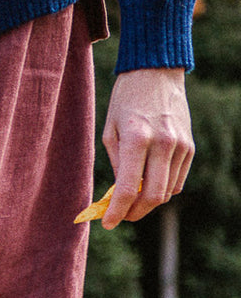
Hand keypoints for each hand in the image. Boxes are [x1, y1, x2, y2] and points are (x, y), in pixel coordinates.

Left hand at [100, 68, 193, 227]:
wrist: (157, 74)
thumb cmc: (126, 102)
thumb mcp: (110, 132)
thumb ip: (116, 165)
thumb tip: (118, 196)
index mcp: (136, 139)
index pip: (128, 188)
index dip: (117, 212)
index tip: (108, 224)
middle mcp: (162, 143)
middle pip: (152, 196)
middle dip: (134, 213)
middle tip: (121, 216)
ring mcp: (180, 146)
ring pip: (166, 191)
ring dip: (148, 203)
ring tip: (132, 201)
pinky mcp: (190, 147)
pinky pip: (177, 180)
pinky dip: (162, 190)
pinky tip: (148, 185)